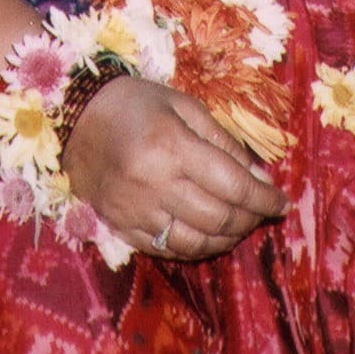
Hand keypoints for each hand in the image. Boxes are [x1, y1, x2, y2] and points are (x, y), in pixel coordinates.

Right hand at [61, 77, 287, 260]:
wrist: (73, 116)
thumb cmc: (134, 103)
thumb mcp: (184, 105)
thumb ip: (223, 142)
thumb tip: (259, 178)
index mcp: (172, 146)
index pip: (233, 185)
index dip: (265, 199)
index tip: (282, 203)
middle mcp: (154, 183)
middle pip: (219, 219)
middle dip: (250, 220)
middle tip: (260, 211)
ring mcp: (135, 210)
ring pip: (196, 243)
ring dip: (226, 239)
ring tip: (237, 225)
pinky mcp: (120, 227)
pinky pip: (166, 250)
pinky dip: (194, 248)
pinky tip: (206, 234)